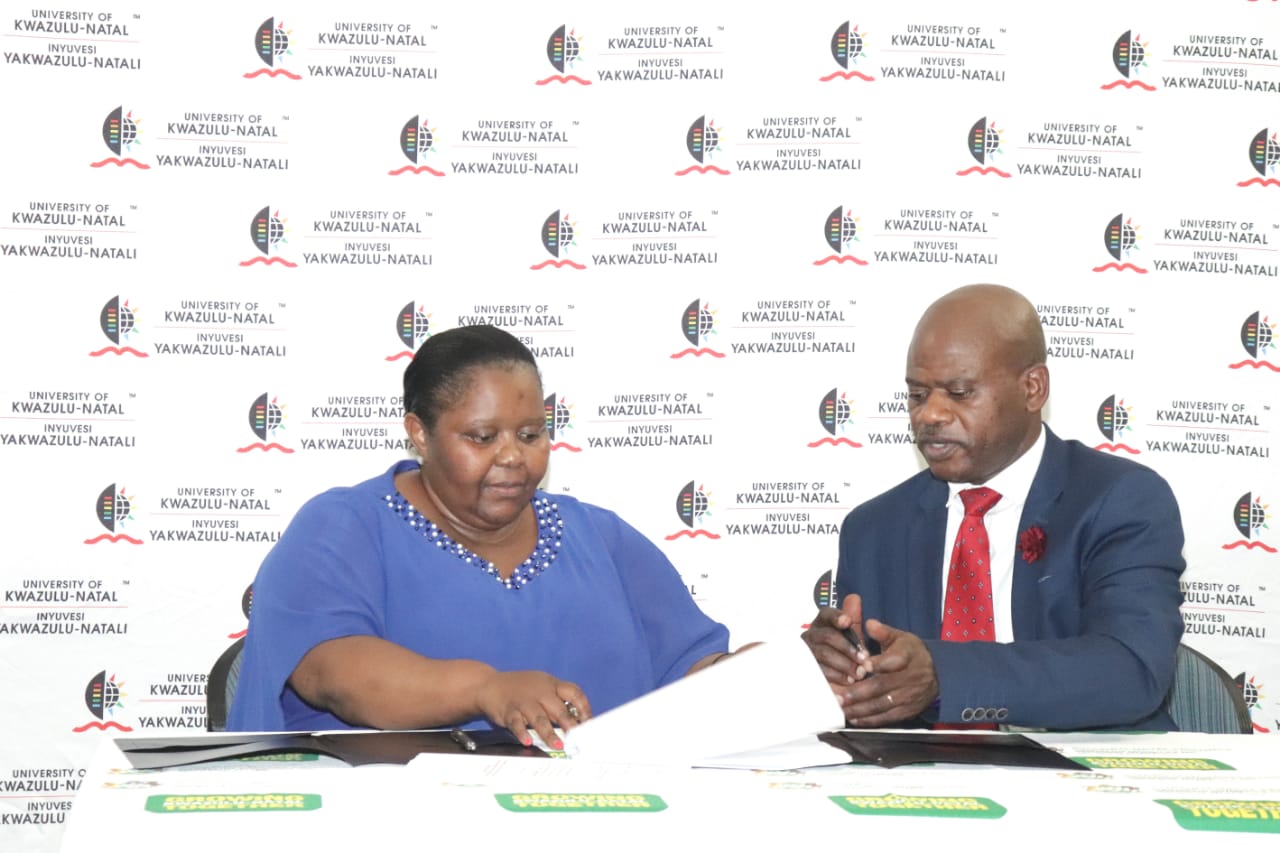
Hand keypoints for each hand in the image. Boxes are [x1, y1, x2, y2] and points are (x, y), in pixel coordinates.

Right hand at [474, 671, 590, 747]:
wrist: (488, 685)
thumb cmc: (520, 689)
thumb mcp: (541, 687)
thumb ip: (558, 700)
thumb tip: (577, 721)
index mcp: (551, 684)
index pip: (574, 692)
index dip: (584, 707)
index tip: (588, 722)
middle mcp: (539, 691)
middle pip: (558, 708)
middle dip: (569, 724)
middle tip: (578, 739)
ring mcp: (523, 701)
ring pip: (539, 718)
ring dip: (549, 733)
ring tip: (558, 745)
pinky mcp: (508, 711)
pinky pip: (516, 723)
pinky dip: (522, 733)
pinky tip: (528, 741)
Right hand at [802, 594, 872, 692]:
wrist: (838, 680)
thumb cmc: (846, 654)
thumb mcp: (852, 637)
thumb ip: (854, 618)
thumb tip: (854, 597)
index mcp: (823, 623)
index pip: (826, 614)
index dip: (836, 617)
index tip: (847, 622)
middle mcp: (812, 635)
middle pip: (827, 636)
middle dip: (848, 647)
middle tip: (865, 659)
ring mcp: (807, 652)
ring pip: (824, 654)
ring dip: (845, 663)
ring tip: (860, 672)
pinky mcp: (807, 669)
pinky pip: (820, 670)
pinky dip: (837, 675)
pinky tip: (850, 680)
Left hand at [840, 620, 938, 726]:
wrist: (937, 674)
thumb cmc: (911, 653)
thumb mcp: (900, 637)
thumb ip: (883, 632)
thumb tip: (870, 623)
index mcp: (908, 656)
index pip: (894, 661)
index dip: (878, 664)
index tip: (862, 666)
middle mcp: (910, 678)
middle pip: (884, 686)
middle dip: (860, 693)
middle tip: (841, 697)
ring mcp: (909, 696)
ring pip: (883, 704)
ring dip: (862, 709)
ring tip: (843, 708)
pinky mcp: (908, 711)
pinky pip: (888, 717)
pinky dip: (871, 719)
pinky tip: (855, 718)